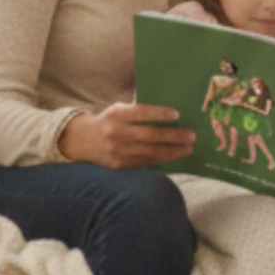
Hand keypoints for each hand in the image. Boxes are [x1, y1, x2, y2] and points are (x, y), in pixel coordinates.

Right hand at [58, 104, 196, 169]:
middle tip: (191, 136)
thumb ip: (138, 111)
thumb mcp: (119, 109)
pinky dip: (161, 159)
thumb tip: (171, 115)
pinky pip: (145, 163)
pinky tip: (174, 156)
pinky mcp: (120, 165)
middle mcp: (116, 133)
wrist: (83, 140)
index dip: (159, 113)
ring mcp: (118, 151)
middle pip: (148, 136)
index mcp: (116, 115)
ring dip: (172, 151)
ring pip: (149, 153)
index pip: (140, 113)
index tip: (177, 114)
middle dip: (172, 136)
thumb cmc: (109, 120)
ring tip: (188, 148)